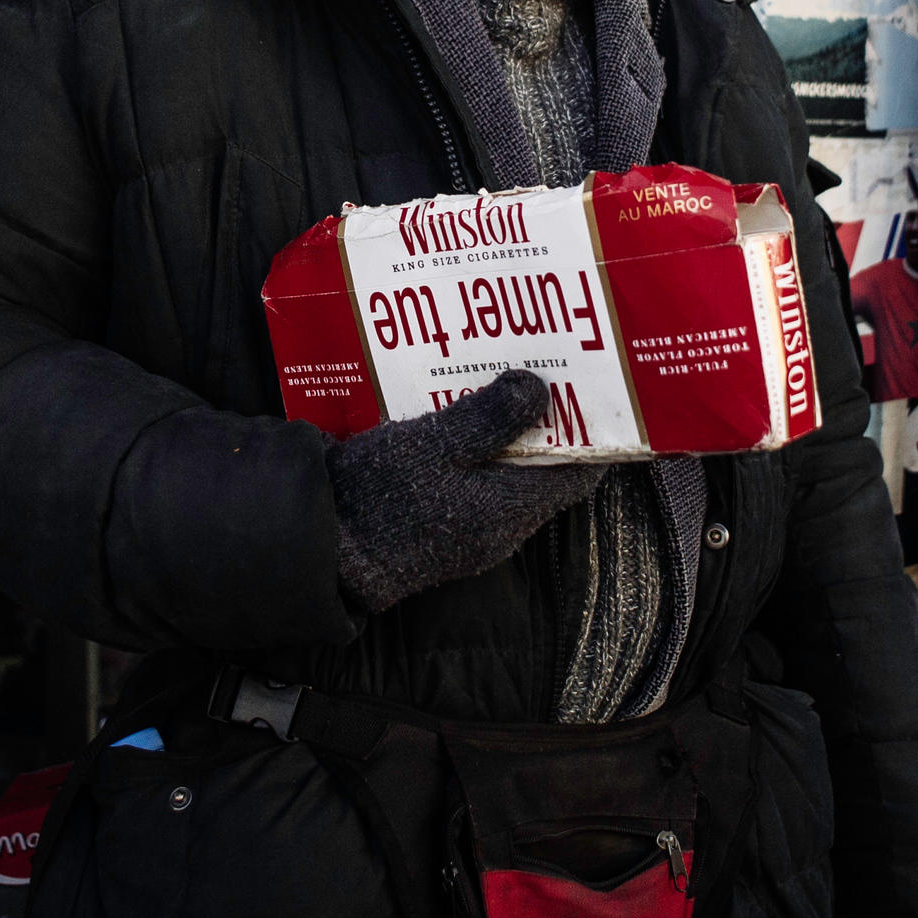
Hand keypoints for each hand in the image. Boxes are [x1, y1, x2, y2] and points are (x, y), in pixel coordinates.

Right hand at [325, 370, 605, 613]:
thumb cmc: (378, 499)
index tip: (594, 389)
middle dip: (547, 421)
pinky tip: (461, 413)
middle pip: (543, 470)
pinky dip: (479, 448)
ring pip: (507, 474)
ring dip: (508, 431)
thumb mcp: (434, 446)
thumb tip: (539, 390)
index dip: (594, 434)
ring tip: (502, 378)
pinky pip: (476, 482)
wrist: (323, 550)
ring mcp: (470, 531)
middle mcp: (499, 527)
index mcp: (510, 511)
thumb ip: (489, 419)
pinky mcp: (441, 527)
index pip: (578, 475)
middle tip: (545, 367)